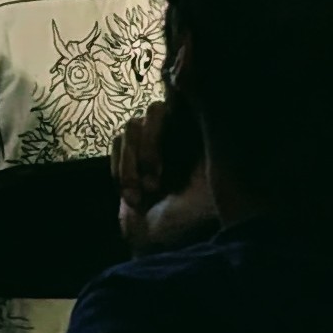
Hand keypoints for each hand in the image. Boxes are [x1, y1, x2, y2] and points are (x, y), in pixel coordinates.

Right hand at [113, 98, 217, 252]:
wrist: (156, 248)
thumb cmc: (188, 225)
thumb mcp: (209, 192)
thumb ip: (213, 157)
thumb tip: (216, 118)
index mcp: (203, 142)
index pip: (192, 101)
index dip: (183, 85)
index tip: (175, 84)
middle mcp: (178, 138)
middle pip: (157, 110)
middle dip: (150, 147)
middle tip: (154, 183)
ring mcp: (151, 146)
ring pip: (133, 126)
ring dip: (133, 163)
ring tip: (143, 194)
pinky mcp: (128, 157)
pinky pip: (117, 142)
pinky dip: (120, 169)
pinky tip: (131, 196)